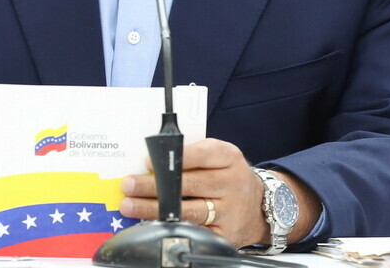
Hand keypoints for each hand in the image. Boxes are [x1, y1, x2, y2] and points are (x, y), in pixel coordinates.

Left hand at [119, 137, 268, 247]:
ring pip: (189, 211)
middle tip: (129, 185)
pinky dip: (173, 228)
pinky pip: (196, 232)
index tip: (148, 162)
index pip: (202, 154)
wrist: (260, 206)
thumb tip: (154, 162)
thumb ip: (193, 155)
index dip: (175, 158)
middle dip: (155, 185)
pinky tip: (153, 226)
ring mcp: (230, 211)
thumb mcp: (220, 156)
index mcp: (229, 158)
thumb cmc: (230, 176)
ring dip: (156, 209)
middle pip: (190, 184)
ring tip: (132, 206)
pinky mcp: (226, 235)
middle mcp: (232, 183)